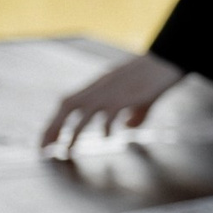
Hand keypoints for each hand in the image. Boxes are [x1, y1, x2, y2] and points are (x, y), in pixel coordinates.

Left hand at [42, 52, 185, 149]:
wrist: (168, 61)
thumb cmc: (155, 77)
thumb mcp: (141, 98)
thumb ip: (133, 113)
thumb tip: (127, 127)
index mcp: (99, 86)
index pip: (68, 103)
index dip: (55, 121)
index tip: (47, 139)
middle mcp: (100, 89)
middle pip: (67, 106)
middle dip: (53, 127)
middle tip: (44, 149)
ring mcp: (112, 93)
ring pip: (84, 113)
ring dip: (73, 133)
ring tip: (67, 151)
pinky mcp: (127, 97)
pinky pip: (109, 114)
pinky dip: (105, 127)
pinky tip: (107, 138)